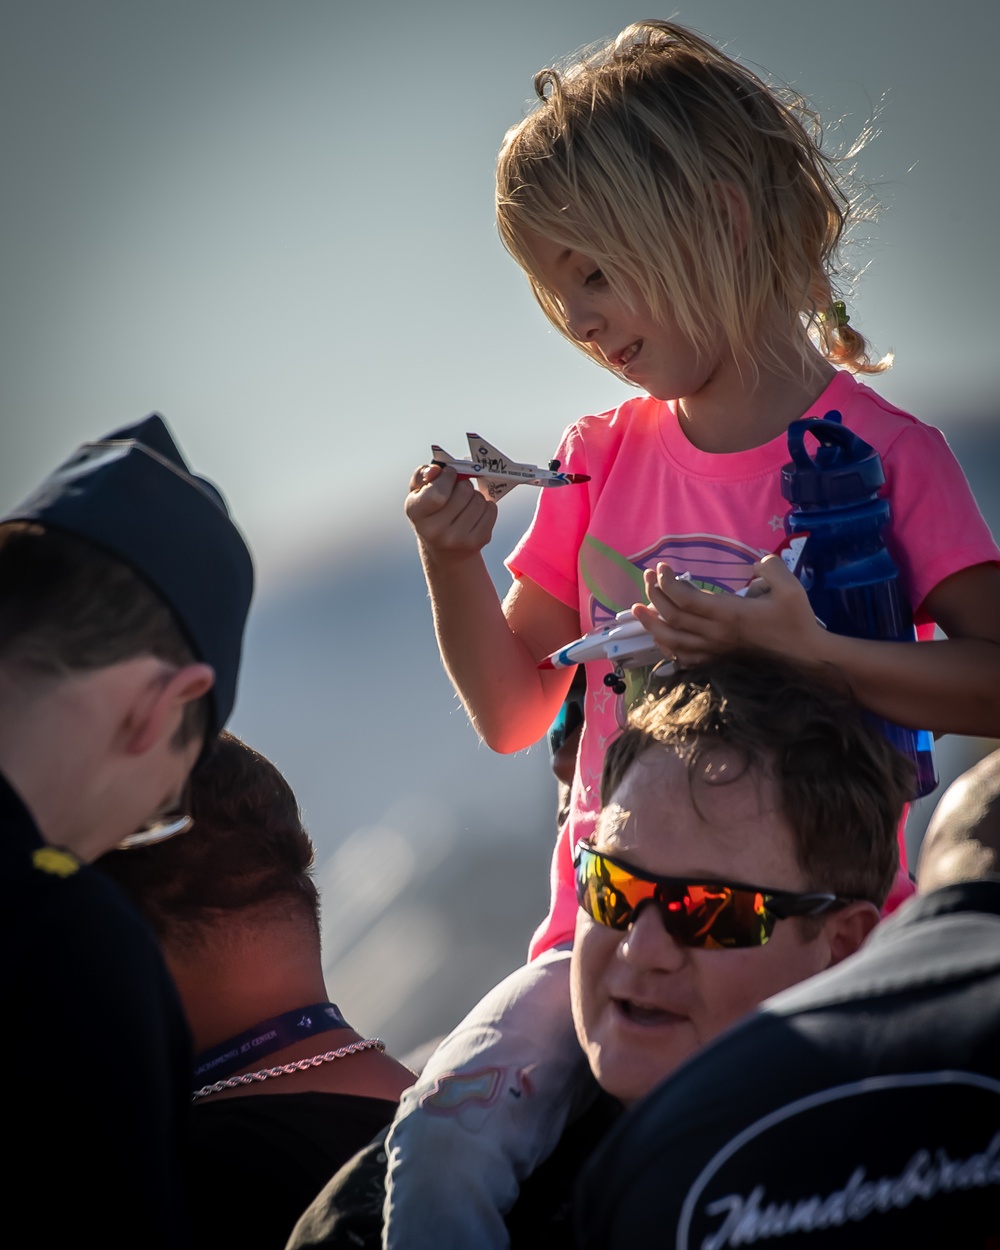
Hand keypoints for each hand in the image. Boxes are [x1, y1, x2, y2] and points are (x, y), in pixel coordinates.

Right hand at [405, 463, 497, 560]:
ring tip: (465, 503)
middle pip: (464, 491)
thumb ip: (421, 475)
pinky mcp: (478, 541)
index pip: (438, 491)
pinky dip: (486, 506)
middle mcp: (436, 531)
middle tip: (458, 490)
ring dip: (475, 495)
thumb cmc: (430, 515)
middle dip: (463, 484)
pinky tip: (474, 512)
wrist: (443, 551)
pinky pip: (491, 509)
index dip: (447, 477)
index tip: (448, 475)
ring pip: (479, 499)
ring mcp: (458, 538)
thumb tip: (436, 470)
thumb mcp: (417, 494)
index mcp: (417, 513)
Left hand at [632, 554, 821, 664]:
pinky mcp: (718, 660)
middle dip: (655, 595)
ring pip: (673, 641)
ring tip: (638, 611)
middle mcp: (716, 634)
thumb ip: (770, 567)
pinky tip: (660, 639)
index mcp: (729, 614)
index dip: (668, 582)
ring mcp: (715, 650)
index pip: (686, 599)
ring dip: (652, 625)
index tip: (662, 567)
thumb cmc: (797, 620)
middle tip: (647, 578)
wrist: (806, 655)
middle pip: (673, 616)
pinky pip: (685, 658)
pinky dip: (667, 648)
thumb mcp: (790, 587)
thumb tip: (755, 563)